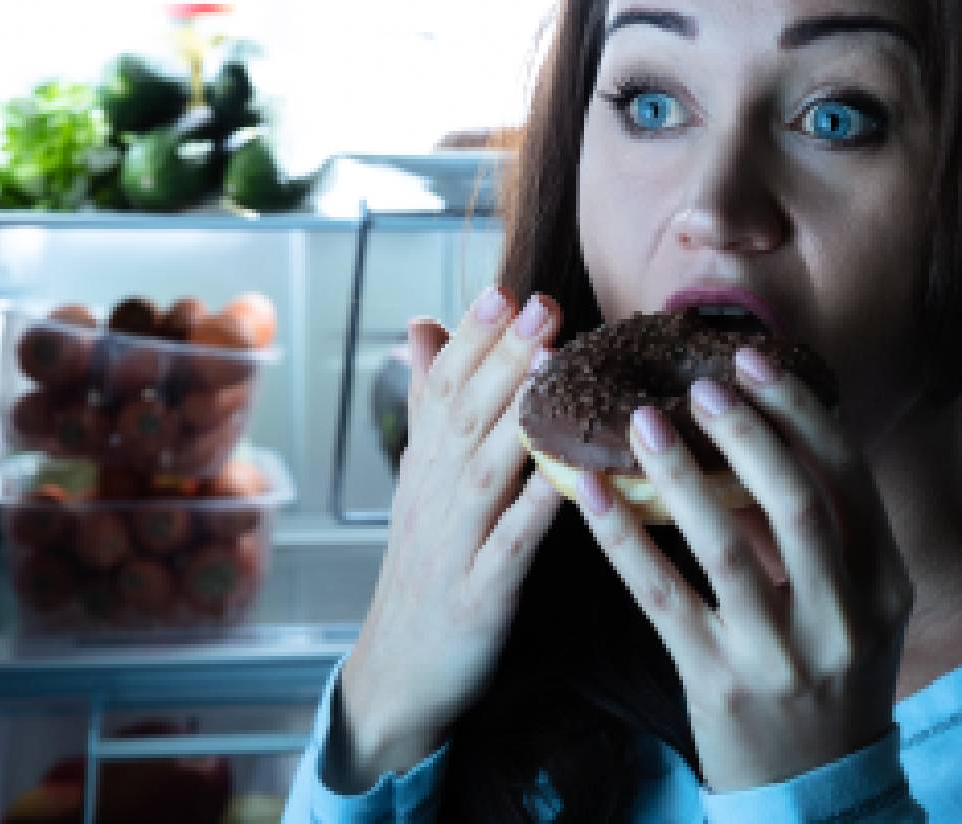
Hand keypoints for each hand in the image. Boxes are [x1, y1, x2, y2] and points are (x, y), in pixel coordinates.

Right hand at [331, 287, 564, 788]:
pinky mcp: (479, 595)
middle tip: (542, 304)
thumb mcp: (422, 481)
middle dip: (503, 358)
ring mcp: (455, 544)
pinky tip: (563, 479)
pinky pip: (510, 546)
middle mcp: (436, 495)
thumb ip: (432, 405)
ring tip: (553, 369)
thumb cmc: (426, 567)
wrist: (398, 673)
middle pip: (467, 415)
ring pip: (486, 469)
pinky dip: (533, 510)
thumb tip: (426, 325)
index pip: (447, 388)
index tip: (506, 287)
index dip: (475, 338)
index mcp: (427, 466)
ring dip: (518, 415)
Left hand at [573, 345, 913, 791]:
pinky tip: (592, 497)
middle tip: (699, 385)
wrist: (816, 793)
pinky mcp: (719, 684)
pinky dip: (624, 539)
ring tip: (639, 423)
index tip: (752, 360)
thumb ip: (826, 534)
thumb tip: (765, 431)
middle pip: (795, 499)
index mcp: (884, 583)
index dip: (800, 410)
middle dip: (746, 430)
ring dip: (678, 474)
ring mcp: (780, 655)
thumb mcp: (856, 609)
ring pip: (725, 546)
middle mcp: (842, 617)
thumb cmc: (828, 681)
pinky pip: (663, 597)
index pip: (848, 476)